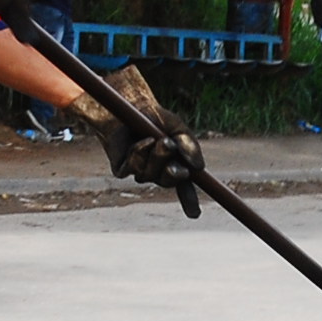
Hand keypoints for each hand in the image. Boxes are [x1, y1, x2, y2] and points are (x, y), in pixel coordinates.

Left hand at [68, 65, 204, 189]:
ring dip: (155, 157)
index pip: (183, 187)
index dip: (189, 201)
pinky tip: (141, 141)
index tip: (194, 214)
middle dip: (173, 172)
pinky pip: (132, 168)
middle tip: (174, 158)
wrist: (129, 106)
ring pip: (149, 175)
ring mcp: (139, 171)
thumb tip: (199, 168)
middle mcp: (156, 171)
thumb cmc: (155, 117)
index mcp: (173, 164)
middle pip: (168, 182)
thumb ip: (190, 146)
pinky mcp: (122, 168)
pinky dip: (139, 153)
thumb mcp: (178, 128)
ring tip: (155, 139)